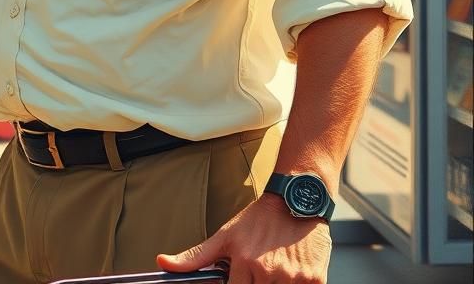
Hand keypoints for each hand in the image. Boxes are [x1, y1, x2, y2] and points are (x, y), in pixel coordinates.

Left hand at [157, 193, 331, 283]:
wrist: (297, 201)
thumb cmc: (259, 219)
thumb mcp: (226, 235)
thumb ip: (195, 255)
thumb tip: (161, 262)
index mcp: (243, 260)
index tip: (240, 281)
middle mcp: (267, 271)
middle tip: (257, 274)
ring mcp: (293, 278)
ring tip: (273, 273)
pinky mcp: (316, 281)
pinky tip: (291, 276)